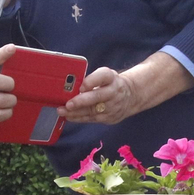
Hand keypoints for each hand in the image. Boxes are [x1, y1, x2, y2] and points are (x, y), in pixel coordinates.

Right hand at [0, 43, 18, 156]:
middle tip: (10, 88)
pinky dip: (7, 112)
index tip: (12, 48)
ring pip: (4, 99)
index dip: (1, 53)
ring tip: (8, 101)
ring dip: (11, 101)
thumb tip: (9, 66)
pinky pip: (1, 114)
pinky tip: (4, 110)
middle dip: (9, 84)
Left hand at [63, 52, 193, 125]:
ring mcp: (113, 107)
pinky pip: (93, 119)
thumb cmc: (111, 84)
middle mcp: (114, 92)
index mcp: (112, 78)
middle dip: (82, 101)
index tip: (82, 85)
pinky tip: (69, 117)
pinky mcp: (110, 118)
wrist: (131, 96)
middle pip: (98, 96)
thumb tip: (74, 87)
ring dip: (76, 112)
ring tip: (63, 111)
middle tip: (68, 104)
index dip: (92, 81)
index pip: (103, 76)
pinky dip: (80, 118)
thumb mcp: (105, 75)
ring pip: (93, 111)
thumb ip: (92, 79)